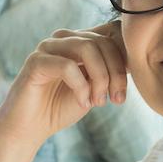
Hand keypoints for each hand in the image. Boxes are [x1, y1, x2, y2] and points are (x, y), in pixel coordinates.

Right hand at [0, 20, 129, 147]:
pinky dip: (81, 87)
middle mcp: (64, 38)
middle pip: (103, 41)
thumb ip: (109, 70)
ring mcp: (48, 47)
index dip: (126, 57)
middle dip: (115, 72)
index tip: (126, 87)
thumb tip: (133, 60)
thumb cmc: (61, 107)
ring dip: (100, 78)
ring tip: (99, 102)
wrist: (29, 128)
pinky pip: (67, 66)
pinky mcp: (36, 61)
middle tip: (117, 100)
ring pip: (87, 48)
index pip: (112, 32)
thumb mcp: (94, 88)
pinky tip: (83, 103)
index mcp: (80, 40)